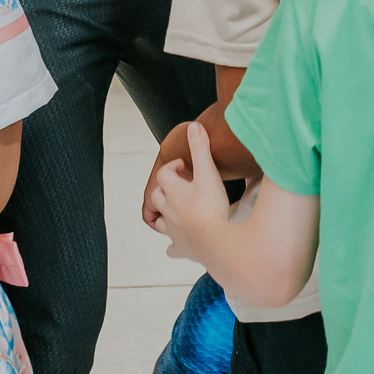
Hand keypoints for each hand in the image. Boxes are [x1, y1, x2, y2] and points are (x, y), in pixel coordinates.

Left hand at [148, 121, 230, 262]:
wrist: (214, 242)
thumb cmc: (211, 206)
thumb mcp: (208, 172)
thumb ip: (201, 148)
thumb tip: (195, 125)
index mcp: (173, 191)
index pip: (164, 174)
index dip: (172, 168)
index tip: (185, 166)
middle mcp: (169, 210)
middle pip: (158, 197)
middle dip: (165, 190)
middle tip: (182, 188)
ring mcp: (174, 231)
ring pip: (161, 222)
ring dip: (165, 216)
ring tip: (175, 214)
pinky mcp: (182, 249)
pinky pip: (173, 248)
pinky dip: (173, 247)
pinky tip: (175, 248)